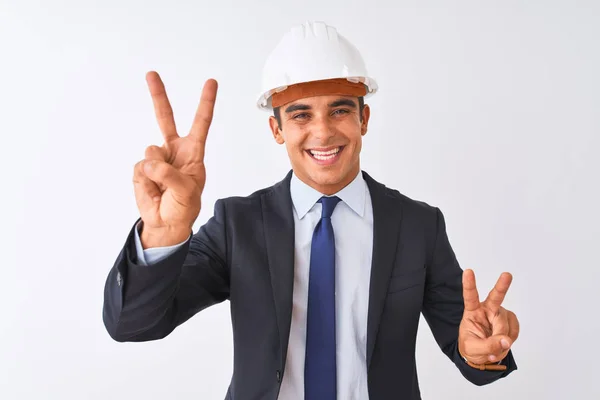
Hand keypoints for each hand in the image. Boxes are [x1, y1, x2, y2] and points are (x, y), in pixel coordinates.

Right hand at [133, 71, 217, 236]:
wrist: (165, 223)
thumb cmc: (183, 206)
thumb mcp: (186, 192)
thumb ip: (170, 174)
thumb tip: (149, 162)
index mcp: (192, 152)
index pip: (201, 123)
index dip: (206, 103)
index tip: (211, 82)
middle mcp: (173, 150)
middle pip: (165, 118)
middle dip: (158, 95)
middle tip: (151, 74)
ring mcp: (156, 158)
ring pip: (151, 153)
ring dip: (156, 173)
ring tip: (164, 189)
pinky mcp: (140, 170)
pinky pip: (140, 169)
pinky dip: (146, 183)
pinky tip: (153, 191)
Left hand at [458, 269, 519, 364]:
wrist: (482, 356)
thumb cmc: (472, 348)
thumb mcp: (473, 349)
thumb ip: (488, 346)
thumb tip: (506, 341)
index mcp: (472, 312)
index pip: (470, 296)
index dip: (469, 284)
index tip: (468, 271)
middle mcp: (487, 309)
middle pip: (496, 297)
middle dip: (502, 286)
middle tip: (507, 275)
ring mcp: (499, 314)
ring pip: (505, 324)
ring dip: (501, 339)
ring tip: (493, 348)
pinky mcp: (510, 321)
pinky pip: (514, 331)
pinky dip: (510, 340)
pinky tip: (502, 344)